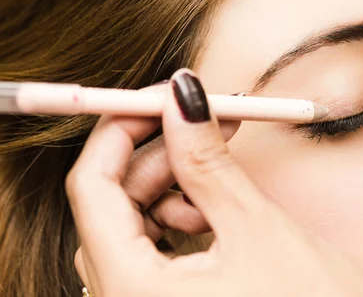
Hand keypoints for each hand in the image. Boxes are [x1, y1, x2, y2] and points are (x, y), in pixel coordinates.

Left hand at [66, 68, 362, 296]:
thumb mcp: (257, 228)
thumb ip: (208, 161)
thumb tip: (183, 100)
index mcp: (135, 290)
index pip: (92, 189)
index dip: (119, 132)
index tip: (155, 98)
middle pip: (113, 204)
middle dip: (157, 152)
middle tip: (202, 118)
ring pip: (136, 222)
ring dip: (174, 183)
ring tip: (219, 166)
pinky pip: (157, 245)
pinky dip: (183, 213)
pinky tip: (216, 204)